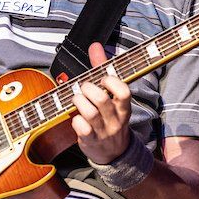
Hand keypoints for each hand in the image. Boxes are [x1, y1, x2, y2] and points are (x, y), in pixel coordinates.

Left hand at [71, 41, 132, 163]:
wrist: (114, 153)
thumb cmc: (110, 117)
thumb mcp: (111, 95)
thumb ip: (102, 69)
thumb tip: (95, 45)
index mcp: (123, 106)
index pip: (124, 92)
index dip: (111, 81)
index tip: (103, 79)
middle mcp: (115, 119)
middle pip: (101, 99)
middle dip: (88, 89)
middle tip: (84, 88)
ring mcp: (103, 131)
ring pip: (90, 113)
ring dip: (78, 101)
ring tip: (77, 99)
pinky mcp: (91, 141)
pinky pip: (81, 128)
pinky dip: (75, 120)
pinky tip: (75, 118)